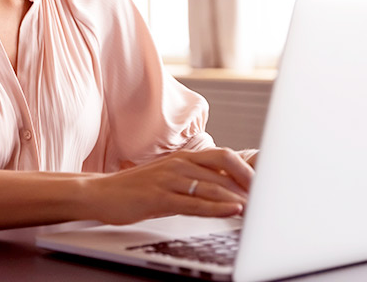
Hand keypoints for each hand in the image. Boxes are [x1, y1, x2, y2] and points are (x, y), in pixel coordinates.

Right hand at [87, 147, 253, 225]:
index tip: (264, 184)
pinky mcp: (159, 197)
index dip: (248, 168)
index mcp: (183, 157)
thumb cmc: (137, 188)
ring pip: (212, 185)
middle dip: (249, 181)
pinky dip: (217, 207)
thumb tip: (226, 188)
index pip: (224, 156)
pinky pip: (194, 202)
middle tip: (266, 197)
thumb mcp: (169, 178)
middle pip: (224, 166)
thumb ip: (195, 180)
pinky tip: (232, 211)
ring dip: (238, 197)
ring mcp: (168, 179)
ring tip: (258, 208)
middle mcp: (179, 163)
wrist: (100, 192)